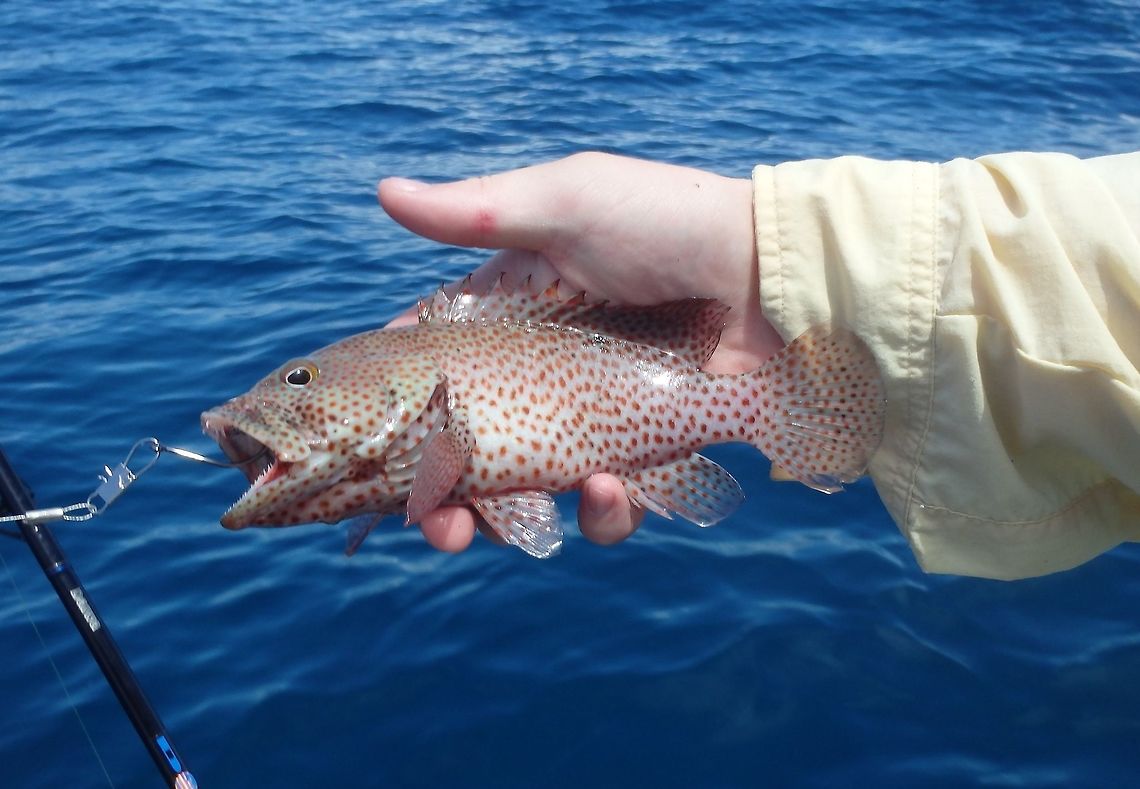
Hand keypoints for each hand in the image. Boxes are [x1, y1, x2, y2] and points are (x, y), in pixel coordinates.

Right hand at [378, 152, 779, 552]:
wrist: (773, 274)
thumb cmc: (667, 224)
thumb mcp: (566, 202)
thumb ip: (476, 213)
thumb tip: (381, 194)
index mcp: (512, 315)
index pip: (440, 369)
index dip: (402, 407)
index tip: (369, 444)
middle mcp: (545, 374)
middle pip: (473, 449)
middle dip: (444, 496)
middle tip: (436, 523)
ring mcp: (594, 421)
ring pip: (532, 493)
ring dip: (511, 523)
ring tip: (516, 521)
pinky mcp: (648, 456)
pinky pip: (611, 506)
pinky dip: (603, 513)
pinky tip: (609, 489)